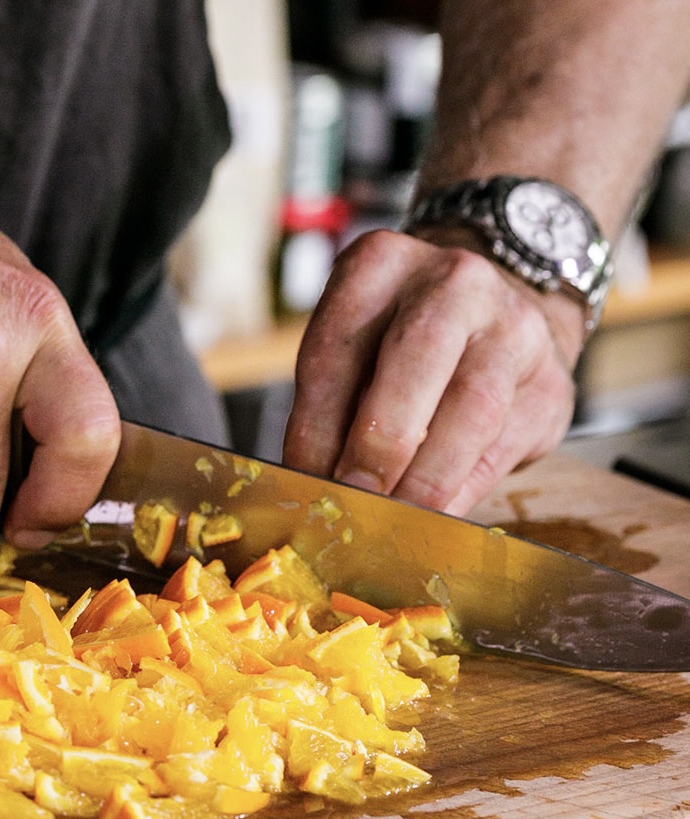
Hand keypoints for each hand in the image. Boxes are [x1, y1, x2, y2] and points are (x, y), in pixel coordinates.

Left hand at [282, 229, 584, 513]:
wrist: (502, 304)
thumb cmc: (401, 337)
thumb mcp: (353, 343)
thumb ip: (331, 404)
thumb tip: (313, 482)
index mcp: (381, 264)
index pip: (338, 347)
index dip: (315, 423)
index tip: (303, 477)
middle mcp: (455, 283)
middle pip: (416, 361)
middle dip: (379, 443)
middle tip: (351, 498)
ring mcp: (514, 328)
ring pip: (473, 409)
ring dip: (426, 477)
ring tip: (391, 517)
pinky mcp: (551, 383)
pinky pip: (504, 445)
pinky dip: (463, 488)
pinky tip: (433, 514)